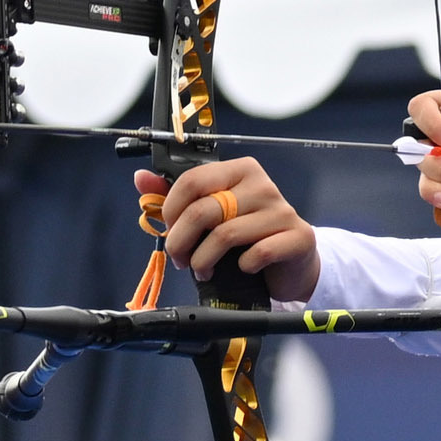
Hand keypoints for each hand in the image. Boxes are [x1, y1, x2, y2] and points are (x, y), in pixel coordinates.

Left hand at [139, 157, 319, 299]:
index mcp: (239, 170)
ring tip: (203, 269)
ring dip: (204, 260)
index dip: (171, 211)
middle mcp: (262, 185)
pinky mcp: (298, 236)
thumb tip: (141, 178)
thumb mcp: (211, 214)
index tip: (168, 230)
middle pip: (203, 210)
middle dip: (180, 242)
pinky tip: (242, 268)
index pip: (192, 181)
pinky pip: (258, 253)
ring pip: (226, 235)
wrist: (292, 261)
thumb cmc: (247, 236)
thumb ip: (176, 195)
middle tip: (180, 259)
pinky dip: (242, 266)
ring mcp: (282, 210)